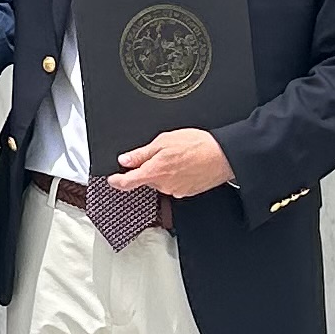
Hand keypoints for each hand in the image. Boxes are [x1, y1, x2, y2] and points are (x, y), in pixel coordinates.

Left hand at [106, 126, 231, 198]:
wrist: (223, 155)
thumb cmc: (197, 145)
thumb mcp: (163, 141)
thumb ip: (141, 153)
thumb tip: (125, 160)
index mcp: (154, 172)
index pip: (126, 183)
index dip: (116, 181)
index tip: (111, 180)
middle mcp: (163, 185)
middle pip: (146, 179)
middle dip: (149, 168)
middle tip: (163, 153)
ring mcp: (175, 190)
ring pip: (160, 181)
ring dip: (164, 171)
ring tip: (179, 157)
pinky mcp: (187, 192)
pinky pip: (174, 184)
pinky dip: (176, 176)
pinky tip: (186, 165)